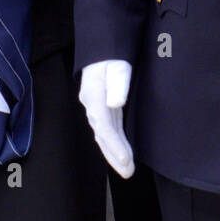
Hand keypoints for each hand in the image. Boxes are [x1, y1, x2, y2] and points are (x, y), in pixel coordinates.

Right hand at [79, 60, 134, 177]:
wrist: (103, 48)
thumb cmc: (112, 55)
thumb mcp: (117, 65)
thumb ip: (118, 82)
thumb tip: (116, 103)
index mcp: (94, 95)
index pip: (103, 125)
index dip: (114, 144)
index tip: (125, 159)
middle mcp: (91, 105)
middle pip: (101, 135)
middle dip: (114, 156)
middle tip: (128, 172)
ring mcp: (95, 108)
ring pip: (103, 136)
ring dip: (114, 154)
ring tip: (127, 171)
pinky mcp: (102, 108)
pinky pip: (107, 131)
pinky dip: (115, 144)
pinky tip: (122, 155)